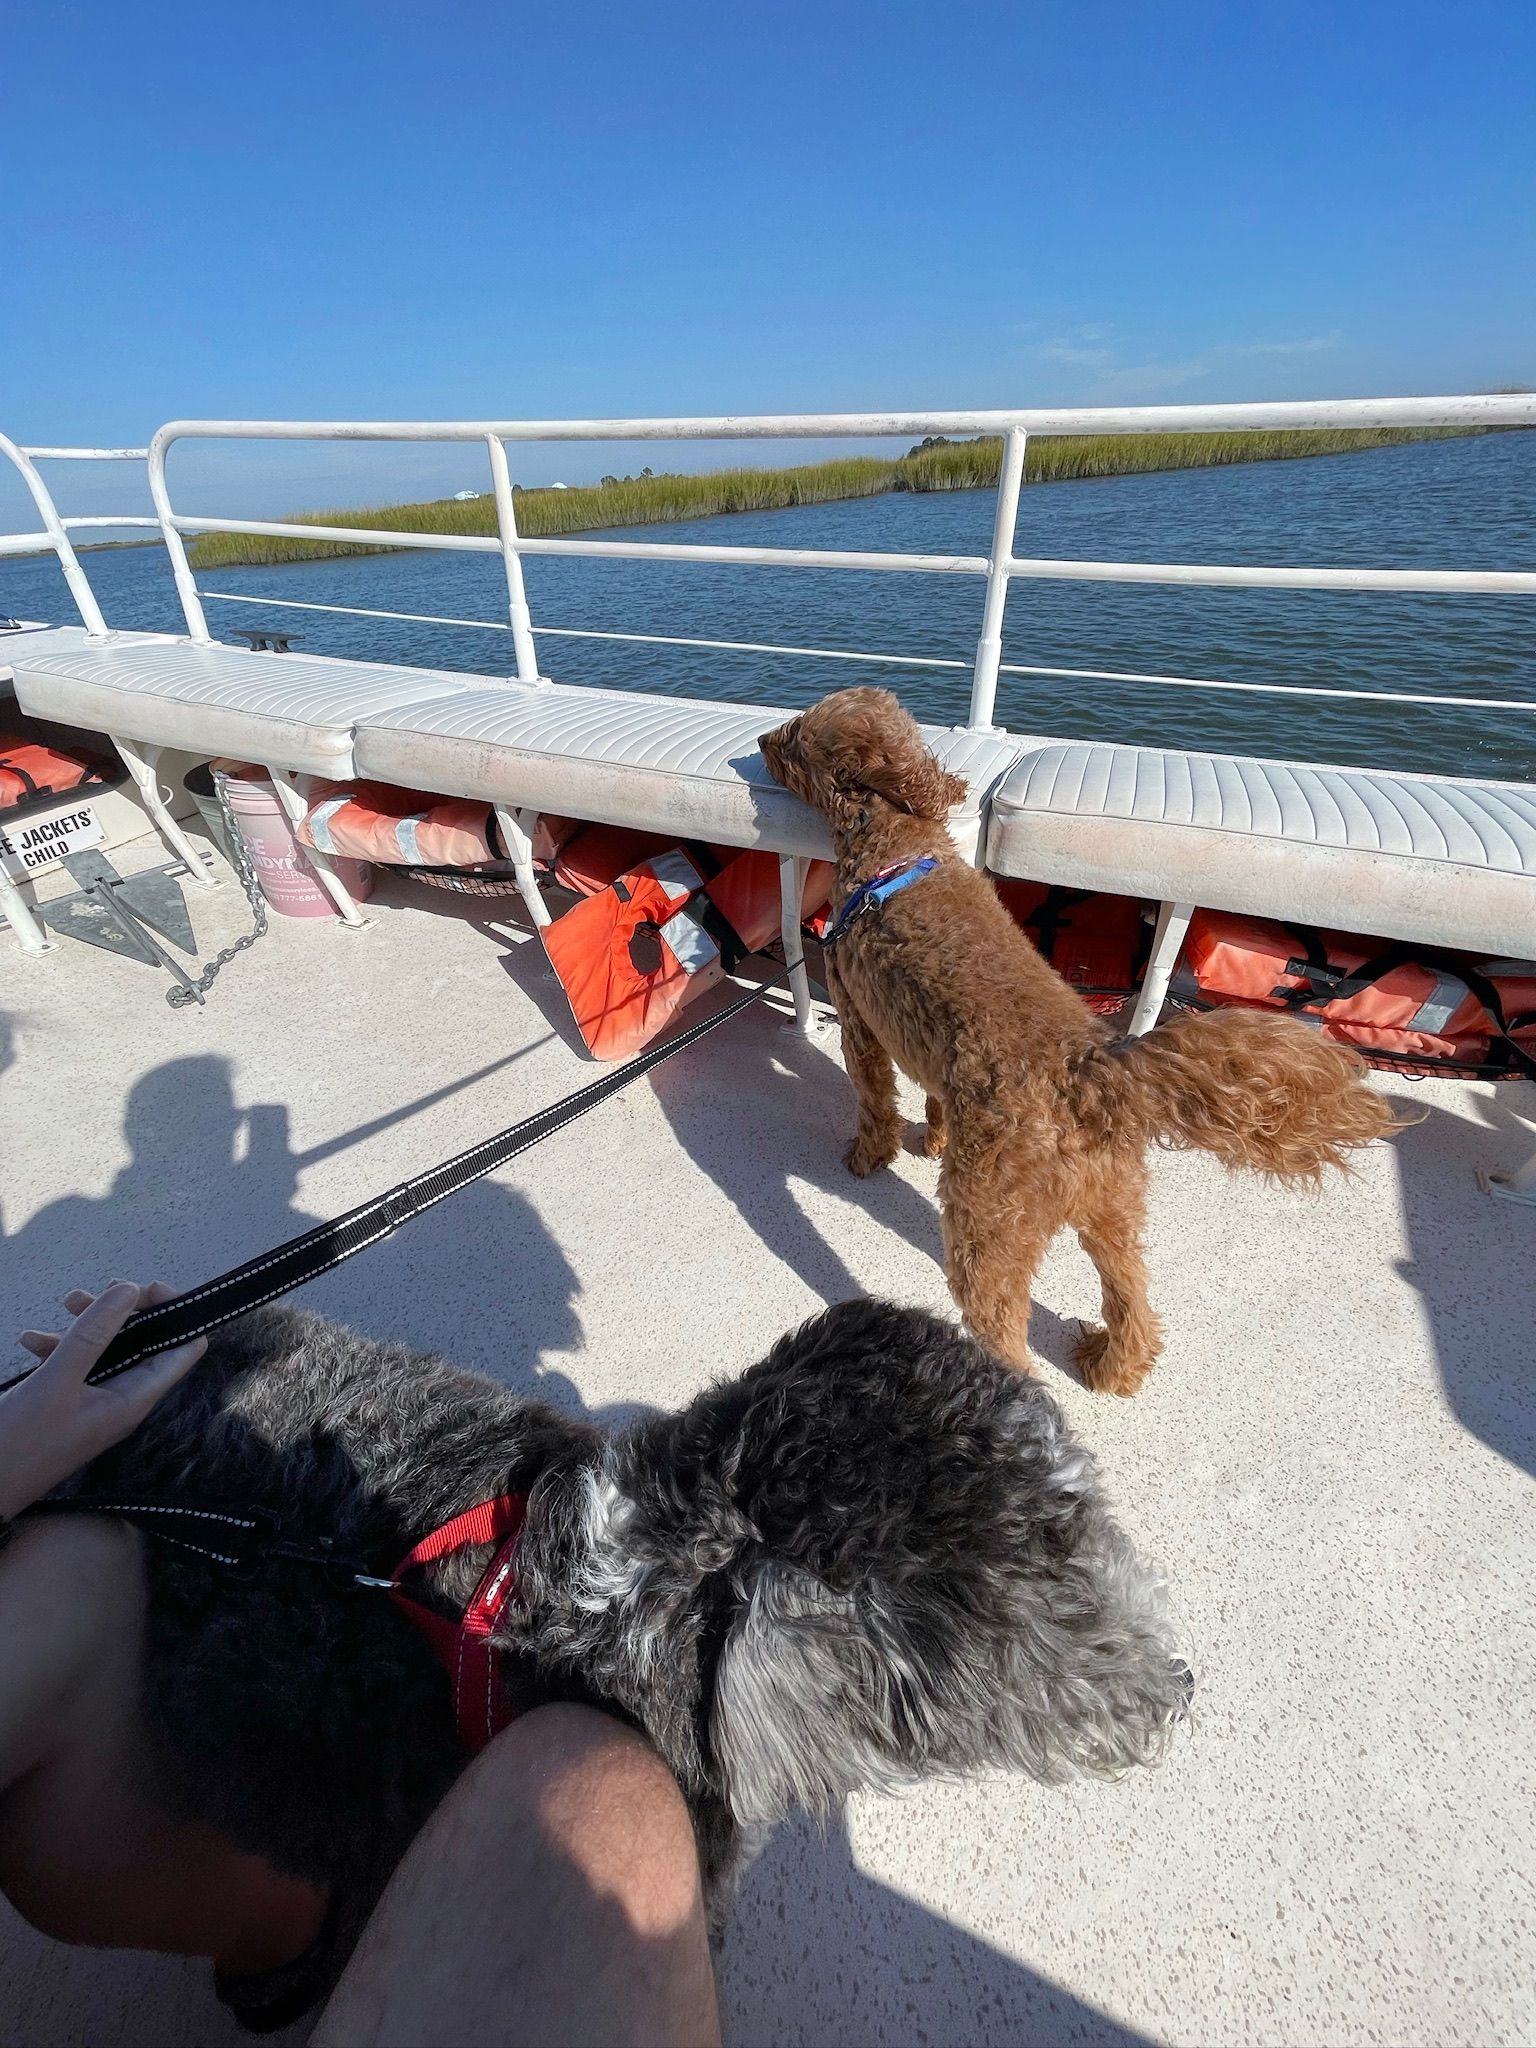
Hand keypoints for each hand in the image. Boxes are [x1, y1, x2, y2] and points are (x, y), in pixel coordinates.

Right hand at [1, 1283, 206, 1519]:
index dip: (176, 1312)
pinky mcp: (69, 1403)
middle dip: (121, 1310)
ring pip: (107, 1347)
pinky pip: (76, 1364)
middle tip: (91, 1294)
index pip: (184, 1349)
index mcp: (134, 1398)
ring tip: (64, 1303)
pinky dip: (58, 1346)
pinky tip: (30, 1340)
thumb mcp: (55, 1382)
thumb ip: (93, 1335)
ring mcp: (96, 1401)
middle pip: (145, 1340)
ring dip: (87, 1322)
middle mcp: (123, 1399)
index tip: (145, 1287)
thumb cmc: (18, 1447)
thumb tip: (129, 1289)